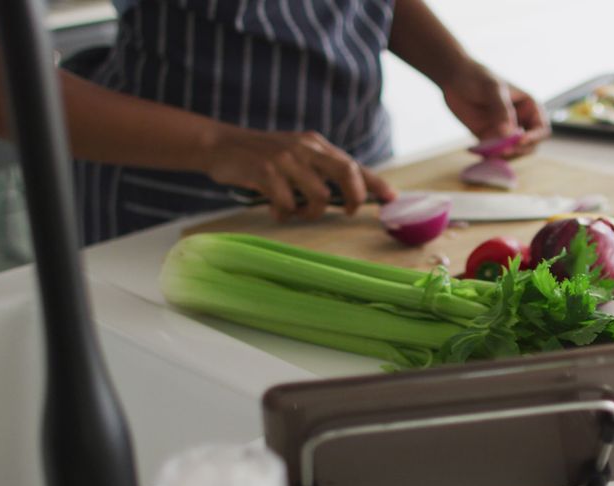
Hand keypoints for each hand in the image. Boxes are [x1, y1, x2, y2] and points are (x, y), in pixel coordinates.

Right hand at [203, 126, 396, 220]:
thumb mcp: (296, 153)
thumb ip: (320, 169)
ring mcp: (286, 159)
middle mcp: (305, 148)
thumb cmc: (262, 155)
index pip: (354, 164)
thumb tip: (352, 194)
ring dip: (312, 212)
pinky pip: (287, 203)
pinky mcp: (265, 171)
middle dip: (355, 197)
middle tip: (348, 211)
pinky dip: (284, 213)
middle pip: (347, 173)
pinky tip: (276, 211)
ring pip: (319, 195)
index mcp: (316, 144)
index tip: (392, 199)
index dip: (376, 183)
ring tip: (299, 213)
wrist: (220, 144)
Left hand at [441, 61, 549, 157]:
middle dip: (519, 150)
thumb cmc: (478, 77)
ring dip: (504, 156)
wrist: (454, 78)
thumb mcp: (492, 89)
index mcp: (529, 107)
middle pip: (529, 146)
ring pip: (512, 152)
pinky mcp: (489, 139)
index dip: (534, 137)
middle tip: (503, 151)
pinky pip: (494, 154)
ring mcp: (504, 132)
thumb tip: (508, 133)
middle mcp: (520, 122)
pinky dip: (490, 157)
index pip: (541, 129)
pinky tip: (479, 151)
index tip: (519, 140)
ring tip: (489, 151)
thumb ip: (501, 110)